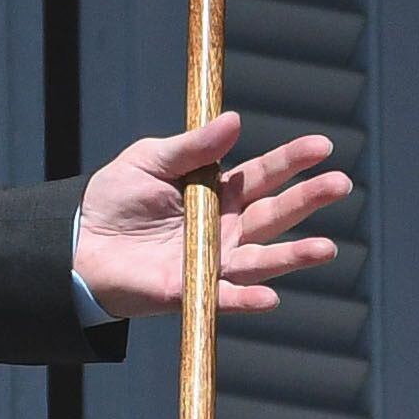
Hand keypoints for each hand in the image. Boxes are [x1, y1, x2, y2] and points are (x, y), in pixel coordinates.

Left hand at [72, 111, 352, 320]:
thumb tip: (234, 119)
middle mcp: (226, 228)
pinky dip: (247, 299)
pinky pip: (225, 296)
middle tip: (340, 184)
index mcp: (219, 192)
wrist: (77, 242)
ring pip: (263, 258)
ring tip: (326, 249)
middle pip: (275, 213)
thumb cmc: (115, 198)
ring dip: (294, 256)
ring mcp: (214, 260)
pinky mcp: (192, 290)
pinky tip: (270, 297)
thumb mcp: (150, 160)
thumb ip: (192, 147)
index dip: (294, 160)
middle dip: (308, 199)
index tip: (323, 145)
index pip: (265, 174)